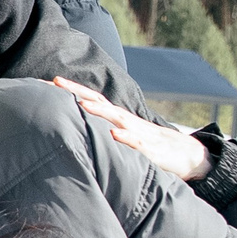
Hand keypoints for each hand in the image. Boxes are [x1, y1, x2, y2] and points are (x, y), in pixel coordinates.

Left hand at [50, 77, 212, 182]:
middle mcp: (126, 121)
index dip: (71, 91)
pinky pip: (137, 142)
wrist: (188, 155)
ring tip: (81, 104)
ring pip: (117, 118)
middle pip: (99, 102)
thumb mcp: (123, 138)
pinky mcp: (151, 149)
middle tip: (56, 82)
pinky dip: (126, 137)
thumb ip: (104, 134)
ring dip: (99, 111)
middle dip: (78, 91)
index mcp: (117, 118)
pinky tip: (114, 134)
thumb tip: (77, 133)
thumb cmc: (150, 146)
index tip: (48, 81)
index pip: (91, 99)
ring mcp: (138, 133)